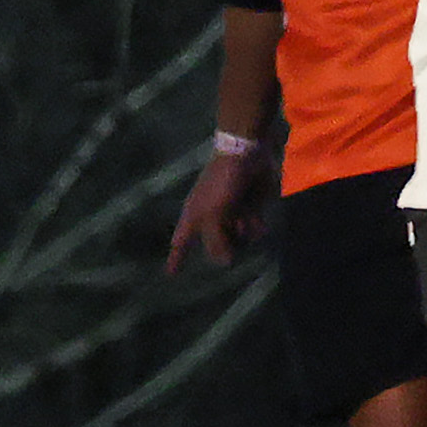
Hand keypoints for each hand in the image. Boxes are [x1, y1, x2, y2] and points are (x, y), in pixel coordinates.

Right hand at [167, 144, 268, 270]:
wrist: (247, 152)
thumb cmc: (222, 182)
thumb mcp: (213, 214)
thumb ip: (215, 240)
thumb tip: (224, 263)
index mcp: (194, 217)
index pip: (181, 243)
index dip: (176, 258)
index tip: (171, 274)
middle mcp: (212, 218)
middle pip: (216, 246)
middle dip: (225, 245)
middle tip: (229, 223)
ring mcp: (232, 213)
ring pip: (237, 239)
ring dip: (242, 232)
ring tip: (243, 214)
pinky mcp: (251, 207)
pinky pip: (253, 229)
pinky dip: (255, 226)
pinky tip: (256, 217)